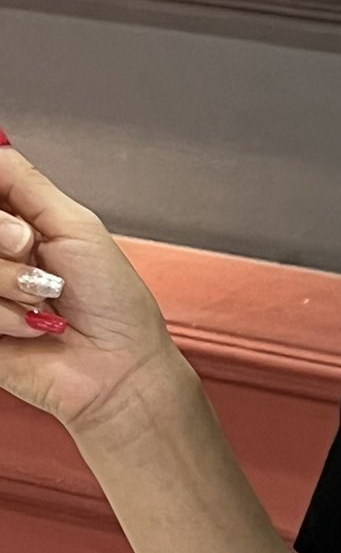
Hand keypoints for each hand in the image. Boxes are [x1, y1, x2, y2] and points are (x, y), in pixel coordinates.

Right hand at [0, 135, 180, 435]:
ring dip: (7, 279)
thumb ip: (23, 182)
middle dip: (2, 235)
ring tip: (43, 299)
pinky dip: (3, 314)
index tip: (17, 226)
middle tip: (32, 250)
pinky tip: (32, 326)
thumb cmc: (112, 304)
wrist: (117, 370)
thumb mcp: (75, 225)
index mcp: (15, 221)